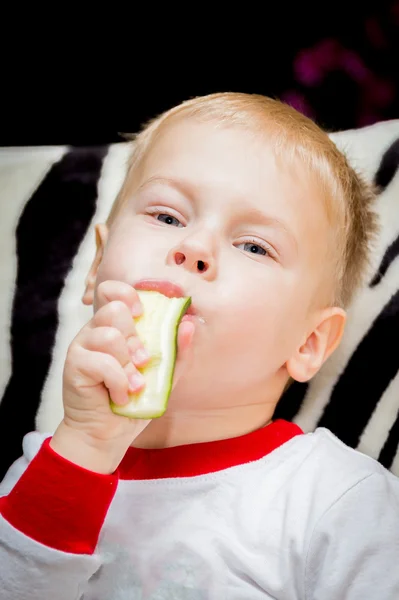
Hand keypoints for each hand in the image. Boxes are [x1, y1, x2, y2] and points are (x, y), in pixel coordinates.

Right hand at [50, 280, 193, 472]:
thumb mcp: (163, 376)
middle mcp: (94, 331)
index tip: (142, 313)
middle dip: (135, 339)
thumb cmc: (134, 402)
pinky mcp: (73, 364)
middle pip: (114, 310)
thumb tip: (189, 323)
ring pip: (109, 335)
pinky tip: (120, 396)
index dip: (128, 294)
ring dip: (128, 365)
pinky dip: (118, 382)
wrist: (107, 435)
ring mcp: (81, 346)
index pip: (113, 290)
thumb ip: (177, 351)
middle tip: (141, 363)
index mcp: (114, 327)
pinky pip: (102, 362)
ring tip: (133, 385)